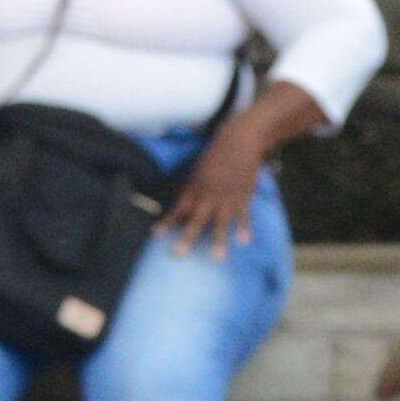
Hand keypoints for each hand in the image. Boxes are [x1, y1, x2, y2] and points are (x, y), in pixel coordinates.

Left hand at [162, 116, 273, 253]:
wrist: (239, 142)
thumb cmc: (216, 156)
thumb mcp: (198, 171)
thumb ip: (191, 190)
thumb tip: (182, 208)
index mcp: (195, 189)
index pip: (179, 209)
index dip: (167, 222)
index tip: (155, 235)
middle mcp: (209, 196)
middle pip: (196, 220)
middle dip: (187, 237)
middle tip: (177, 254)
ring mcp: (227, 199)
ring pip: (221, 223)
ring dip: (218, 240)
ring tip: (216, 258)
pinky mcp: (243, 198)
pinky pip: (244, 216)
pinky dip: (244, 228)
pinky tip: (243, 242)